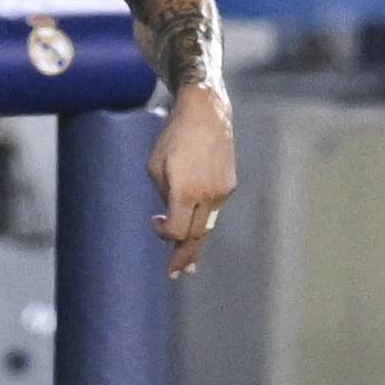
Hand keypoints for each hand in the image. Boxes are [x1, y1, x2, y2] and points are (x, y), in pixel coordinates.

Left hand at [148, 83, 234, 277]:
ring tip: (188, 260)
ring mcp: (223, 190)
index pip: (177, 230)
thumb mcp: (156, 166)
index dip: (163, 235)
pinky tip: (196, 223)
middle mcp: (209, 194)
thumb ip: (164, 195)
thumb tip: (170, 216)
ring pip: (207, 222)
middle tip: (178, 273)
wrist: (206, 112)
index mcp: (186, 191)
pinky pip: (213, 207)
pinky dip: (203, 217)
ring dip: (195, 239)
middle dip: (185, 256)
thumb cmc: (173, 137)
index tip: (154, 224)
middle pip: (197, 235)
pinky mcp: (230, 183)